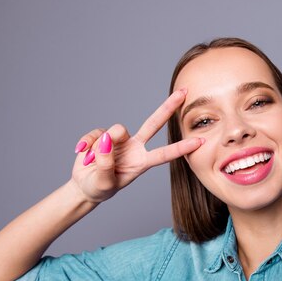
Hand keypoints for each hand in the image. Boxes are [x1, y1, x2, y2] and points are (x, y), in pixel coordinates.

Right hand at [71, 89, 202, 202]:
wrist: (84, 186)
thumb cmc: (100, 188)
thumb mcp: (104, 183)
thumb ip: (105, 164)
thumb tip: (106, 139)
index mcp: (141, 163)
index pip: (164, 154)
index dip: (181, 148)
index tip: (199, 141)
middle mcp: (135, 148)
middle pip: (154, 123)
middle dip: (168, 107)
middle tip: (184, 92)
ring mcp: (119, 140)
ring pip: (116, 130)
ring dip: (101, 146)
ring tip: (92, 161)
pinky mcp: (103, 136)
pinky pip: (96, 134)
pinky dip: (87, 143)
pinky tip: (81, 152)